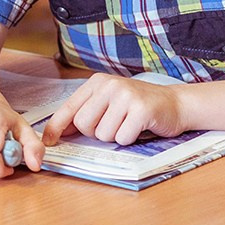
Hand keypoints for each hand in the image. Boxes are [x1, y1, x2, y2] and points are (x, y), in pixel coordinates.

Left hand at [41, 73, 184, 145]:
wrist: (175, 103)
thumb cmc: (138, 107)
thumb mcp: (109, 103)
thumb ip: (86, 113)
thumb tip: (57, 132)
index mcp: (97, 82)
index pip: (69, 107)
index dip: (56, 126)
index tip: (48, 141)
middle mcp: (109, 85)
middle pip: (83, 124)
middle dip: (95, 134)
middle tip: (113, 126)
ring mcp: (126, 96)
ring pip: (102, 134)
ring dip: (114, 137)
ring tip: (127, 124)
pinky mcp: (141, 110)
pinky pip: (122, 137)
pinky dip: (129, 139)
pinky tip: (139, 128)